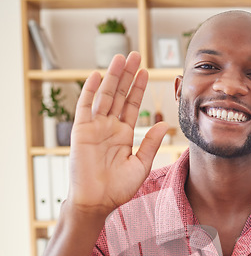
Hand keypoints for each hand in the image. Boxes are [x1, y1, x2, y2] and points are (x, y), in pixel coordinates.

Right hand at [68, 51, 168, 217]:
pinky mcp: (81, 131)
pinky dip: (90, 91)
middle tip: (135, 55)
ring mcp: (95, 127)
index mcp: (124, 135)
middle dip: (127, 76)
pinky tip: (99, 76)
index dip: (138, 89)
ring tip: (121, 58)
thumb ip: (151, 144)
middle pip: (119, 95)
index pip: (132, 106)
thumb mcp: (141, 165)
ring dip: (113, 77)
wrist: (98, 201)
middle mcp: (109, 127)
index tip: (146, 71)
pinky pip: (85, 107)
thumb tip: (163, 123)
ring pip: (104, 96)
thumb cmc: (119, 188)